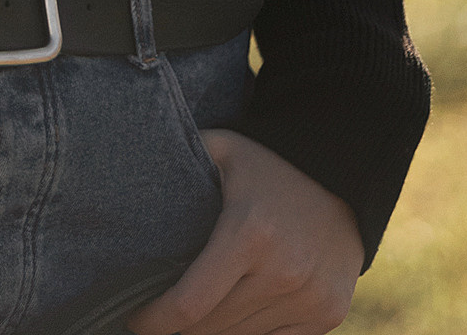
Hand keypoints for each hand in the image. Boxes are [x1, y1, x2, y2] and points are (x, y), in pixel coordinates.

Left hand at [128, 131, 361, 334]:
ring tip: (189, 318)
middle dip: (178, 329)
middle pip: (213, 328)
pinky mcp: (328, 314)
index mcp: (249, 233)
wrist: (341, 177)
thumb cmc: (264, 165)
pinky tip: (227, 320)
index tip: (133, 319)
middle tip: (157, 318)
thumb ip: (180, 157)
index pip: (190, 304)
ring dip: (212, 333)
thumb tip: (125, 167)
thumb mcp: (220, 150)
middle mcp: (283, 271)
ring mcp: (310, 298)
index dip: (155, 322)